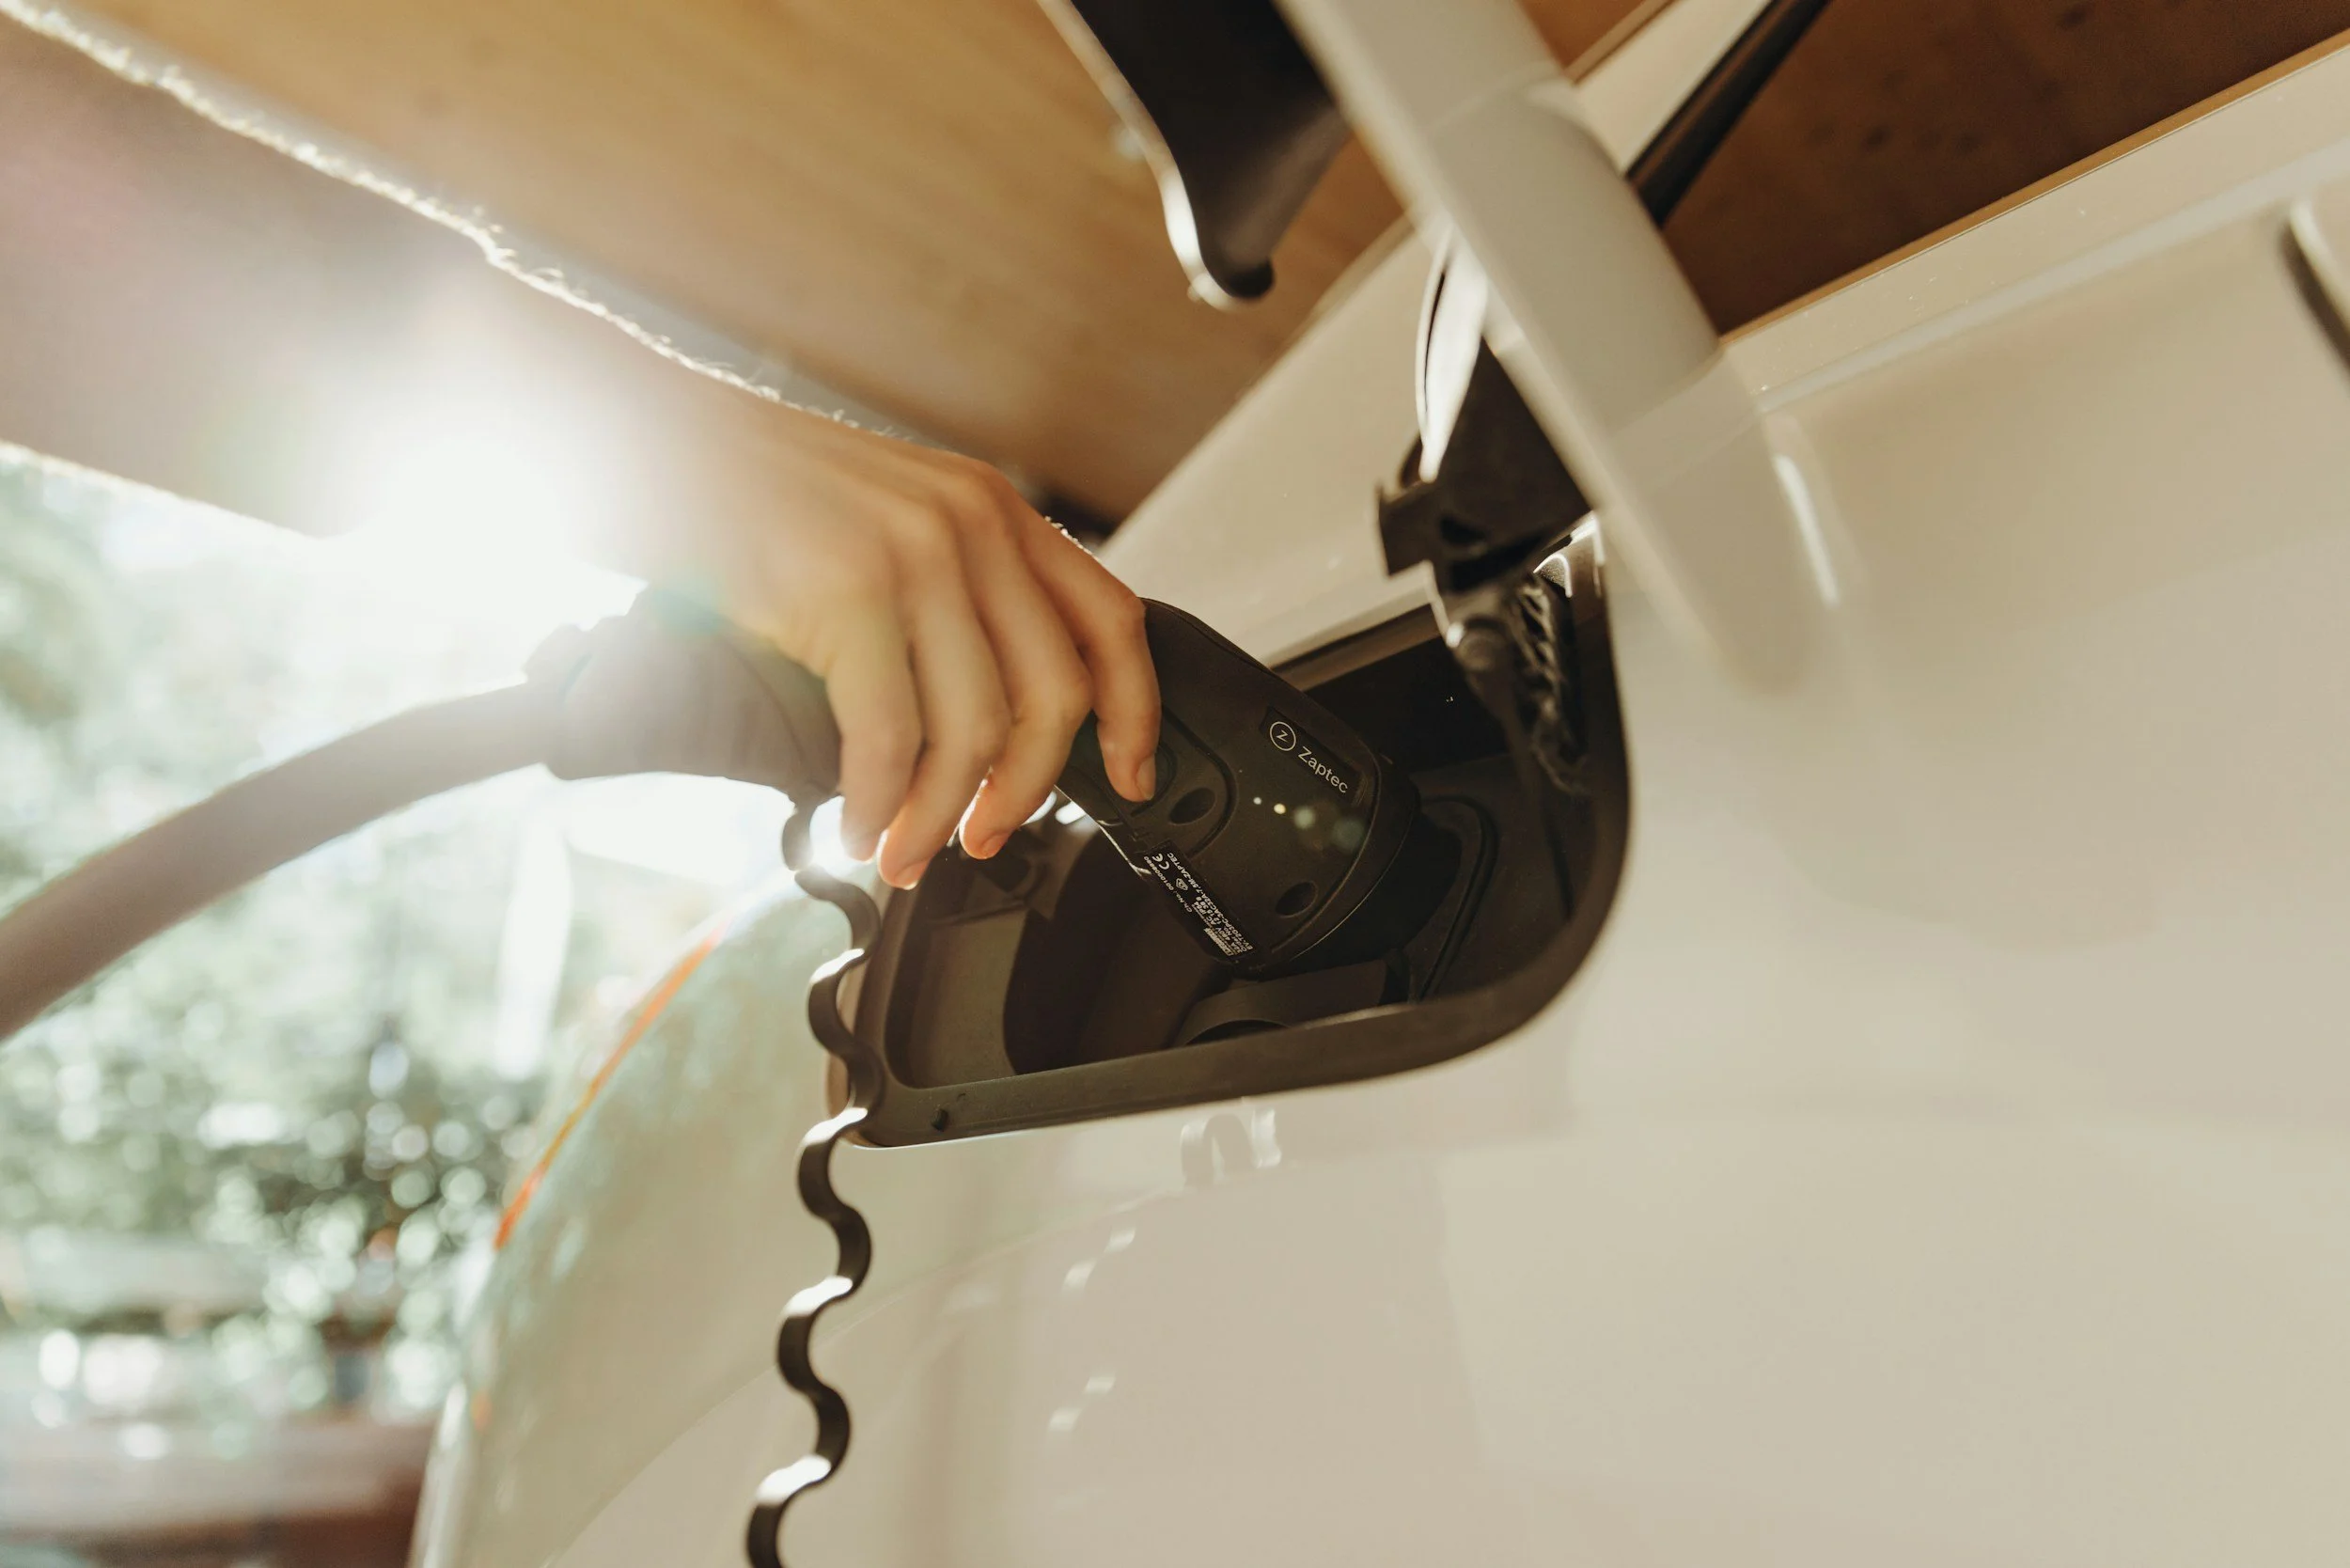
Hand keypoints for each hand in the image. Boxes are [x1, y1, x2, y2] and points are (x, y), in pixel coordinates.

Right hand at [666, 399, 1158, 888]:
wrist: (633, 434)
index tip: (1130, 777)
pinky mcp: (845, 590)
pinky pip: (889, 736)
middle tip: (984, 837)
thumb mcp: (881, 518)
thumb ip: (947, 590)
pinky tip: (857, 827)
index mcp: (991, 508)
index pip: (1110, 618)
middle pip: (1054, 695)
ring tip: (903, 850)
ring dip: (940, 815)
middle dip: (1027, 791)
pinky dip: (878, 803)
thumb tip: (983, 716)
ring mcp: (912, 554)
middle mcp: (969, 524)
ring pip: (975, 730)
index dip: (1134, 712)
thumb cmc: (739, 490)